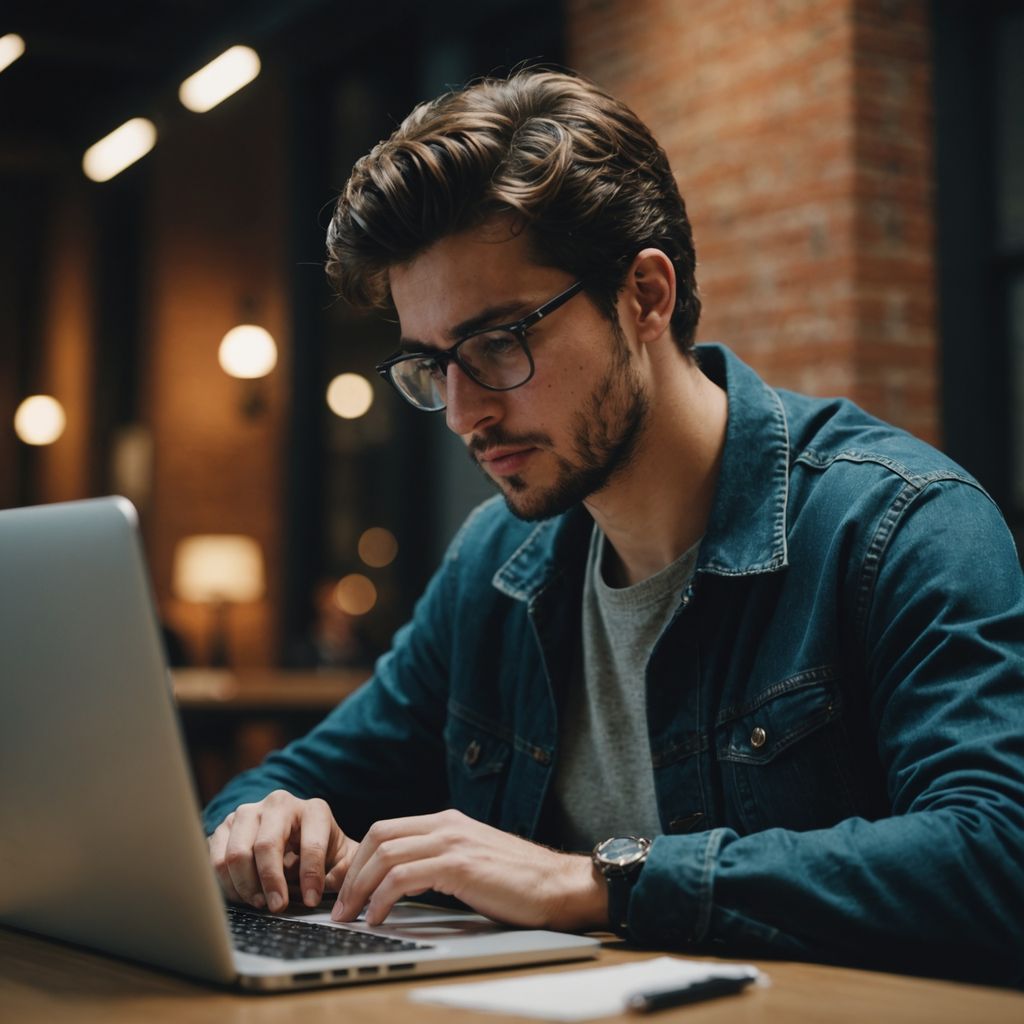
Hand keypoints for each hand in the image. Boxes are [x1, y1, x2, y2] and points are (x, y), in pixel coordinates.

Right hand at [208, 790, 357, 912]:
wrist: (293, 834)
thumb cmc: (321, 850)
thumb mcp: (343, 857)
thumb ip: (346, 870)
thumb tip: (330, 883)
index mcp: (313, 810)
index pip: (311, 843)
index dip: (311, 876)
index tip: (311, 901)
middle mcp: (279, 803)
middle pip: (266, 844)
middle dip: (271, 881)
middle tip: (277, 907)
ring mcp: (249, 812)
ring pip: (237, 852)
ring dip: (246, 885)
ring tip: (260, 902)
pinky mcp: (225, 826)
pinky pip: (215, 858)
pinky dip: (227, 883)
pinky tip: (243, 895)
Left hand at [331, 809, 607, 931]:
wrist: (560, 885)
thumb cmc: (521, 883)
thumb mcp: (474, 862)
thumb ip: (442, 863)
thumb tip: (405, 884)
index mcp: (448, 822)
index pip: (387, 830)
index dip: (359, 860)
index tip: (346, 890)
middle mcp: (447, 825)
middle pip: (379, 836)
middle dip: (351, 872)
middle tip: (339, 907)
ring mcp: (453, 842)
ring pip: (385, 854)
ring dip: (359, 888)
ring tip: (350, 917)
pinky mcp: (460, 865)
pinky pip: (403, 877)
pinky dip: (382, 897)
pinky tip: (378, 917)